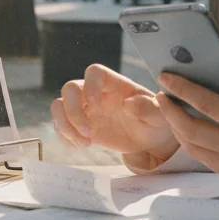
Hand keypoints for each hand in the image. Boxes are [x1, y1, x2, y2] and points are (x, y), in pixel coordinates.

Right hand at [51, 64, 179, 170]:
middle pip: (70, 89)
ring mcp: (84, 109)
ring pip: (59, 106)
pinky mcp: (78, 126)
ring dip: (65, 125)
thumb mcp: (159, 115)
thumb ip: (148, 107)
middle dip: (73, 111)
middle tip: (89, 132)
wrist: (149, 139)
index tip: (96, 105)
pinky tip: (82, 147)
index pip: (94, 72)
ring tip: (84, 144)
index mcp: (114, 84)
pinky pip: (60, 127)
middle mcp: (94, 93)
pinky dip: (65, 138)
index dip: (90, 85)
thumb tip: (128, 104)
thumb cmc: (155, 120)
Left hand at [156, 61, 218, 191]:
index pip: (206, 104)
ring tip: (171, 110)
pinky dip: (193, 143)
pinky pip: (206, 159)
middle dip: (170, 111)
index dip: (181, 89)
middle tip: (160, 94)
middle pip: (190, 129)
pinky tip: (190, 127)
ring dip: (177, 128)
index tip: (164, 77)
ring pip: (194, 148)